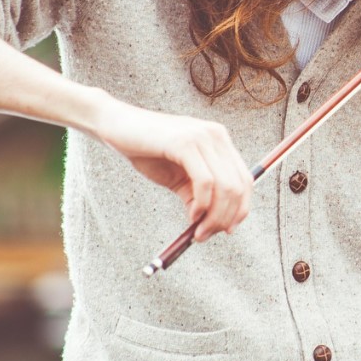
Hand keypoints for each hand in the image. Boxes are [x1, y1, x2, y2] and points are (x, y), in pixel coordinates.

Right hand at [94, 100, 252, 241]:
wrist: (115, 125)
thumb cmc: (146, 151)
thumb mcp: (178, 177)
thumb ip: (198, 195)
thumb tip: (213, 225)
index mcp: (219, 141)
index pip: (245, 179)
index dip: (240, 209)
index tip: (226, 230)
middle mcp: (217, 136)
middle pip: (239, 186)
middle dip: (226, 218)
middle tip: (206, 235)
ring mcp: (203, 137)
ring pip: (226, 187)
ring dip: (214, 217)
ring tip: (198, 231)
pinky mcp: (186, 143)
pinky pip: (205, 182)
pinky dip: (202, 204)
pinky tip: (192, 215)